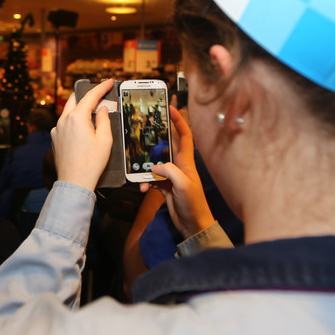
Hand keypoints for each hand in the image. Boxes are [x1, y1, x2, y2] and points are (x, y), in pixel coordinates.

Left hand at [51, 78, 114, 190]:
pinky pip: (64, 123)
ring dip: (80, 108)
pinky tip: (83, 128)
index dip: (101, 87)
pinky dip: (74, 121)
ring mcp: (56, 129)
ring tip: (93, 112)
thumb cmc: (91, 163)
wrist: (74, 182)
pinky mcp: (54, 138)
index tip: (108, 82)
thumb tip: (102, 108)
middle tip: (100, 94)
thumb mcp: (105, 139)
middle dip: (87, 95)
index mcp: (76, 118)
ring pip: (68, 111)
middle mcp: (63, 120)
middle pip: (75, 99)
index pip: (90, 96)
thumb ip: (104, 119)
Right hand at [140, 105, 214, 237]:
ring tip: (140, 171)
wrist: (194, 226)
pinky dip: (145, 182)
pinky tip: (143, 189)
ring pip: (155, 164)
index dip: (179, 121)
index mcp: (187, 162)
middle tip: (145, 130)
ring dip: (146, 167)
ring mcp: (171, 177)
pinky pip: (152, 179)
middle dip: (157, 138)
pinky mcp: (165, 187)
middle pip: (167, 145)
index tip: (170, 108)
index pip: (185, 136)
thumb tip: (155, 166)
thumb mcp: (183, 185)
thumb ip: (169, 171)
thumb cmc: (194, 205)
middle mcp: (179, 166)